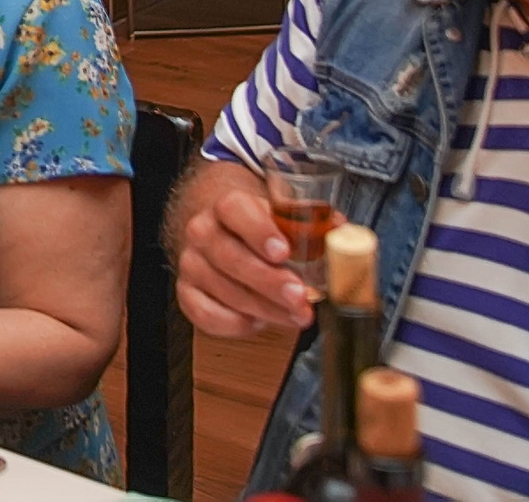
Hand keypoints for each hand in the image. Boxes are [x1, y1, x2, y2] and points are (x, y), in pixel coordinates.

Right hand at [175, 179, 314, 334]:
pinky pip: (205, 314)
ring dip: (263, 307)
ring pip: (222, 288)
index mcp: (228, 206)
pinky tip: (258, 322)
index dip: (258, 231)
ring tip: (296, 315)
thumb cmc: (262, 231)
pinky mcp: (186, 291)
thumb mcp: (286, 219)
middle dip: (268, 281)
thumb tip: (342, 231)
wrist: (224, 235)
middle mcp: (203, 231)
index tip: (283, 251)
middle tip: (299, 297)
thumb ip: (314, 226)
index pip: (234, 209)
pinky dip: (235, 323)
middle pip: (229, 255)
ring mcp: (191, 262)